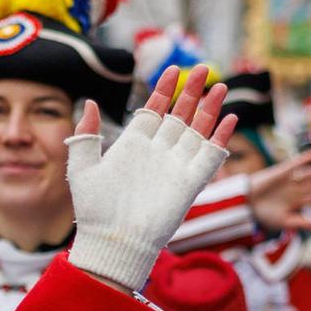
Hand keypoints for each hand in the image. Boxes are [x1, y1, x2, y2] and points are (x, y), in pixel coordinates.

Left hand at [64, 67, 236, 291]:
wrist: (113, 242)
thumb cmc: (94, 211)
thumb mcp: (81, 169)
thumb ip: (84, 136)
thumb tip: (89, 103)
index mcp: (133, 146)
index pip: (153, 110)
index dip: (163, 90)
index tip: (171, 70)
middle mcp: (157, 153)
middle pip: (179, 115)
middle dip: (190, 91)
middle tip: (201, 68)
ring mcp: (175, 166)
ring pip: (197, 130)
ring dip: (208, 108)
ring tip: (219, 86)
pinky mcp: (190, 183)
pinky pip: (210, 155)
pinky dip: (220, 137)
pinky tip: (229, 118)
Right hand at [246, 152, 310, 231]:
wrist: (246, 205)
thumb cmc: (263, 215)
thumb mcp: (283, 221)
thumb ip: (299, 222)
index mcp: (297, 202)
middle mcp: (296, 189)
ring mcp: (290, 180)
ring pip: (309, 174)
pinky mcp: (281, 172)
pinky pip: (295, 164)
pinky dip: (304, 159)